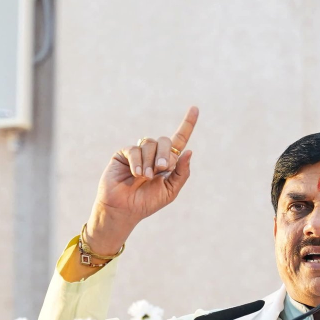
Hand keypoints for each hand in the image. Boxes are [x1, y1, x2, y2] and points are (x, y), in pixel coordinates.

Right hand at [85, 106, 198, 253]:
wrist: (124, 210)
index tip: (195, 108)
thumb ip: (181, 173)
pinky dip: (138, 162)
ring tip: (145, 177)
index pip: (179, 140)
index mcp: (167, 162)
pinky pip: (135, 149)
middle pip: (165, 141)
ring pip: (150, 144)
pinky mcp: (124, 154)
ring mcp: (139, 153)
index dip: (187, 124)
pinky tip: (136, 174)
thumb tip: (189, 152)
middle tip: (162, 169)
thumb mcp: (170, 191)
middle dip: (165, 154)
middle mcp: (153, 155)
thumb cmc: (146, 203)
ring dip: (150, 162)